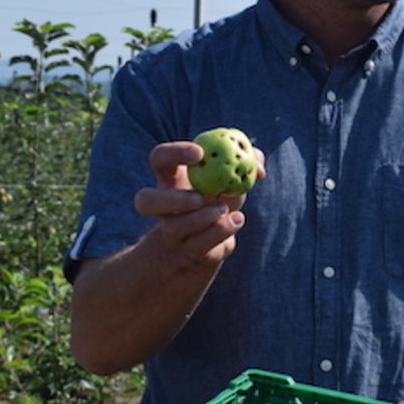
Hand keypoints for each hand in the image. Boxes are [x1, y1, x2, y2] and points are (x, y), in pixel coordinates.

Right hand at [135, 140, 265, 266]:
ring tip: (223, 209)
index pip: (158, 158)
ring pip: (173, 227)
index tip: (200, 153)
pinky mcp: (190, 250)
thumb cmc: (222, 196)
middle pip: (145, 201)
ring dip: (202, 218)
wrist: (220, 235)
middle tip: (200, 196)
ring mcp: (174, 231)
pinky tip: (236, 220)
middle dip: (172, 199)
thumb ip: (248, 162)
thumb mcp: (233, 176)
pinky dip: (221, 231)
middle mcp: (165, 206)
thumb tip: (258, 165)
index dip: (173, 153)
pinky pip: (199, 244)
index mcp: (172, 177)